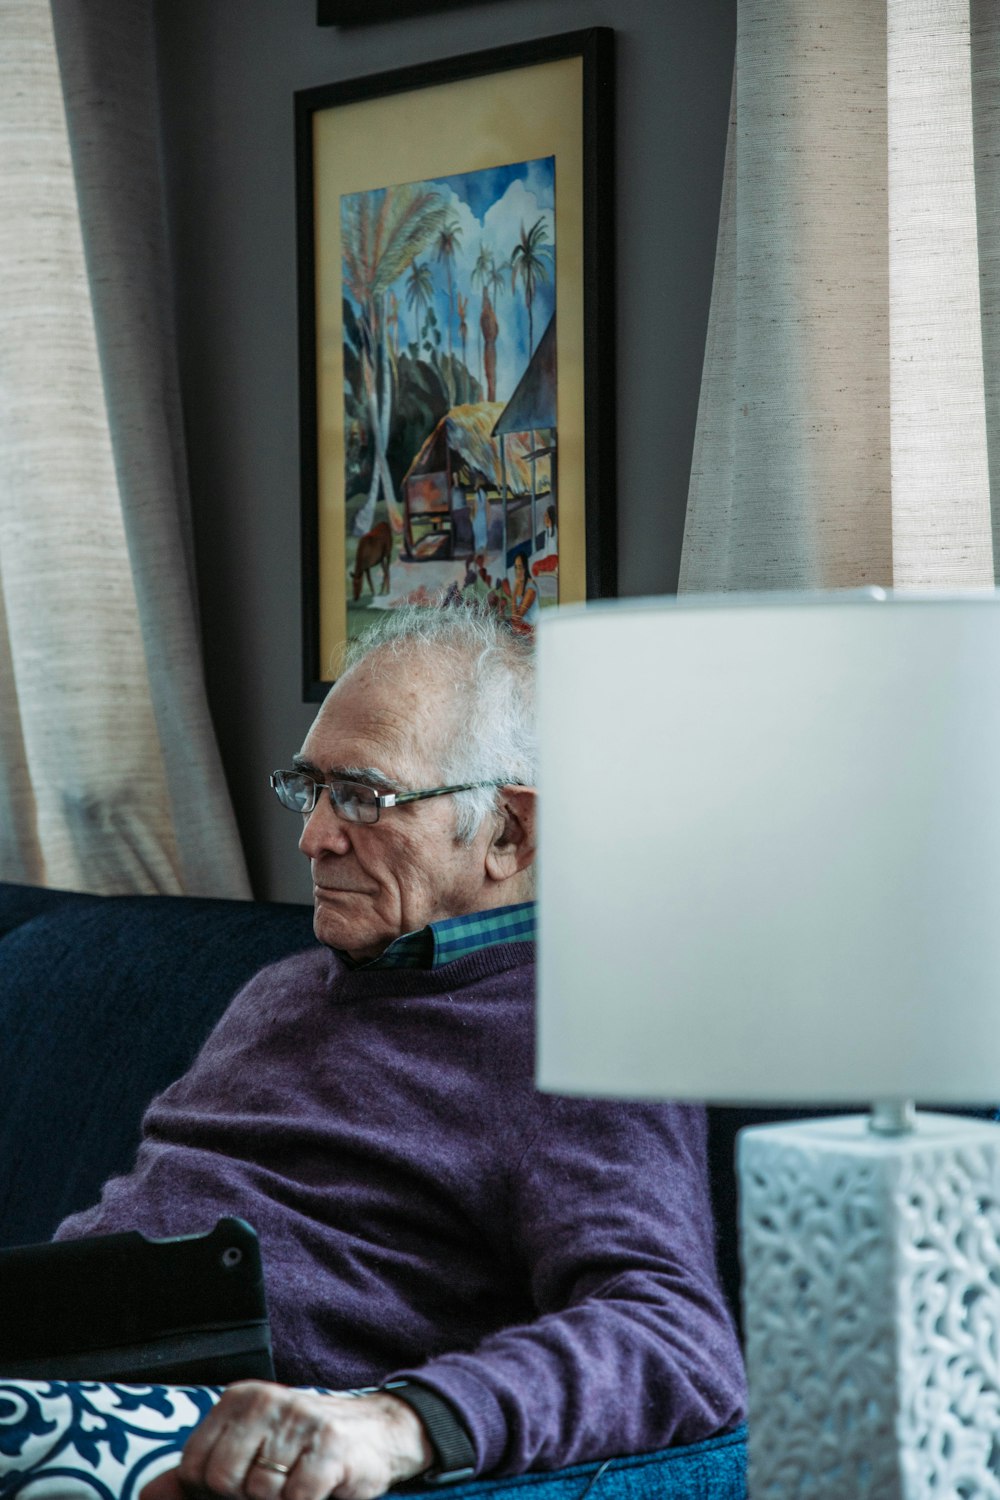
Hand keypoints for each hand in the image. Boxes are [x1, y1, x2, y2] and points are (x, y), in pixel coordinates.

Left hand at [140, 1384, 433, 1499]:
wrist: (377, 1435)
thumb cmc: (301, 1450)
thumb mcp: (248, 1450)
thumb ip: (197, 1474)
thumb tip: (146, 1498)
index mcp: (239, 1399)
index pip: (193, 1466)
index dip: (213, 1492)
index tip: (241, 1485)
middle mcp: (267, 1401)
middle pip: (222, 1480)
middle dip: (244, 1497)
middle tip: (274, 1484)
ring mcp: (300, 1420)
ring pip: (260, 1492)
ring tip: (299, 1481)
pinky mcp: (331, 1446)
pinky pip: (296, 1498)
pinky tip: (320, 1486)